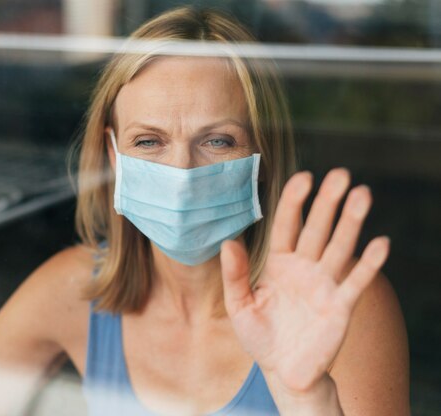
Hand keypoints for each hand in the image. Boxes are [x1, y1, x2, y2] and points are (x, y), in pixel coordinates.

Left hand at [221, 168, 389, 393]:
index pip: (286, 225)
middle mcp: (304, 267)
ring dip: (352, 222)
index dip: (294, 202)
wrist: (283, 371)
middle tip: (341, 174)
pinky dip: (368, 264)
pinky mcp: (340, 306)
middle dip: (328, 203)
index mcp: (278, 263)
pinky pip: (356, 282)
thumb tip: (228, 242)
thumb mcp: (239, 306)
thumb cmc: (260, 336)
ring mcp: (324, 284)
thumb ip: (235, 275)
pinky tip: (380, 242)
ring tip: (362, 194)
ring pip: (339, 247)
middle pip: (317, 229)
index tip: (303, 177)